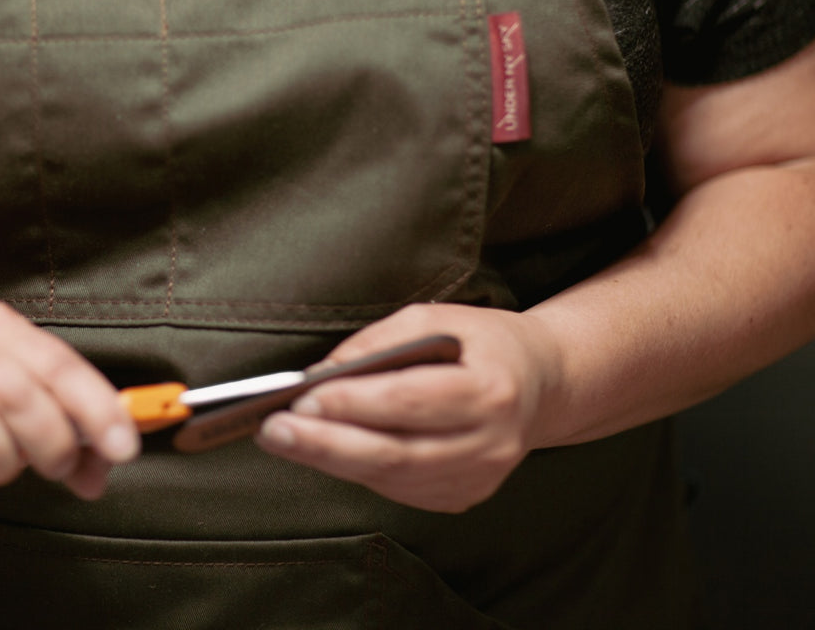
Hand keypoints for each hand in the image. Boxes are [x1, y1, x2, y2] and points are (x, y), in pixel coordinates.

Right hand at [0, 302, 139, 498]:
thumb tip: (102, 471)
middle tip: (57, 468)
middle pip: (19, 395)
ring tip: (0, 467)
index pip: (59, 363)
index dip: (97, 408)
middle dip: (50, 443)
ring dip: (1, 462)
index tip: (124, 447)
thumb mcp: (14, 398)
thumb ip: (64, 429)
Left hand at [254, 302, 561, 512]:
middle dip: (326, 443)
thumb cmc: (480, 343)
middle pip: (394, 453)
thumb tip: (321, 373)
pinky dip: (356, 470)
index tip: (302, 397)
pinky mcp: (462, 496)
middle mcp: (490, 444)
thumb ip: (380, 342)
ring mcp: (478, 478)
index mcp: (490, 391)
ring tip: (283, 440)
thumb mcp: (435, 319)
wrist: (541, 385)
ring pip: (390, 478)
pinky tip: (324, 450)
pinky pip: (398, 488)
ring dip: (330, 460)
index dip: (353, 403)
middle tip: (274, 430)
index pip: (409, 401)